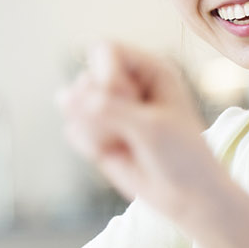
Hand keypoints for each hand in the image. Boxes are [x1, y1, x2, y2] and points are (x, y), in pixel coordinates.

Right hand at [57, 41, 239, 231]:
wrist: (188, 197)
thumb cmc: (181, 156)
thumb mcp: (150, 127)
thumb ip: (106, 108)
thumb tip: (61, 96)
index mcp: (150, 68)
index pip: (105, 50)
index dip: (106, 76)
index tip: (124, 101)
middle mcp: (128, 82)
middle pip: (87, 78)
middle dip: (102, 110)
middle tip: (133, 131)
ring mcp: (110, 107)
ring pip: (74, 105)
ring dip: (96, 131)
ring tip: (126, 144)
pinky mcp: (97, 131)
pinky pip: (73, 129)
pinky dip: (91, 146)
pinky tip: (116, 154)